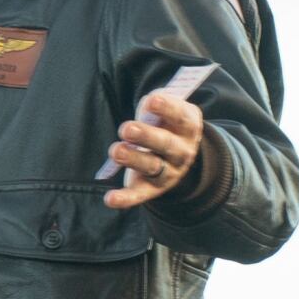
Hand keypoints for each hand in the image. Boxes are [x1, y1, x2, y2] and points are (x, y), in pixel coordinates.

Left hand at [102, 91, 203, 209]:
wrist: (176, 154)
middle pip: (166, 144)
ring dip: (133, 159)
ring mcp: (168, 172)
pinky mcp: (151, 188)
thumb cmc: (164, 123)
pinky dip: (125, 198)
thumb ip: (156, 105)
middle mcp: (182, 151)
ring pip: (152, 166)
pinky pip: (139, 194)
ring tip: (116, 151)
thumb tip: (145, 108)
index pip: (181, 116)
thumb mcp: (166, 109)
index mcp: (188, 127)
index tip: (152, 100)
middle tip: (126, 128)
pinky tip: (110, 199)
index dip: (168, 108)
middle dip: (146, 136)